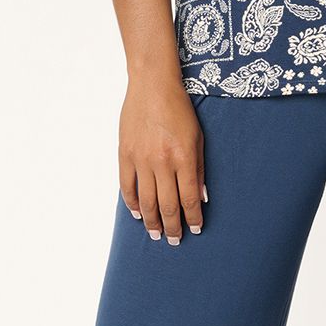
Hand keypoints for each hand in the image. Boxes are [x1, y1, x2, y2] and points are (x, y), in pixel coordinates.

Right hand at [119, 71, 206, 243]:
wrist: (152, 86)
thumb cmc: (179, 109)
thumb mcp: (198, 138)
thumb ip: (199, 169)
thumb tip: (201, 198)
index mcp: (183, 158)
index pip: (188, 198)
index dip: (192, 218)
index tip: (195, 229)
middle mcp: (162, 162)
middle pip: (167, 205)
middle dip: (172, 227)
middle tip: (174, 240)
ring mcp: (140, 159)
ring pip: (146, 201)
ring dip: (152, 221)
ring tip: (156, 234)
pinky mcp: (125, 154)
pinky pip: (127, 186)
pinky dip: (132, 203)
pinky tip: (138, 214)